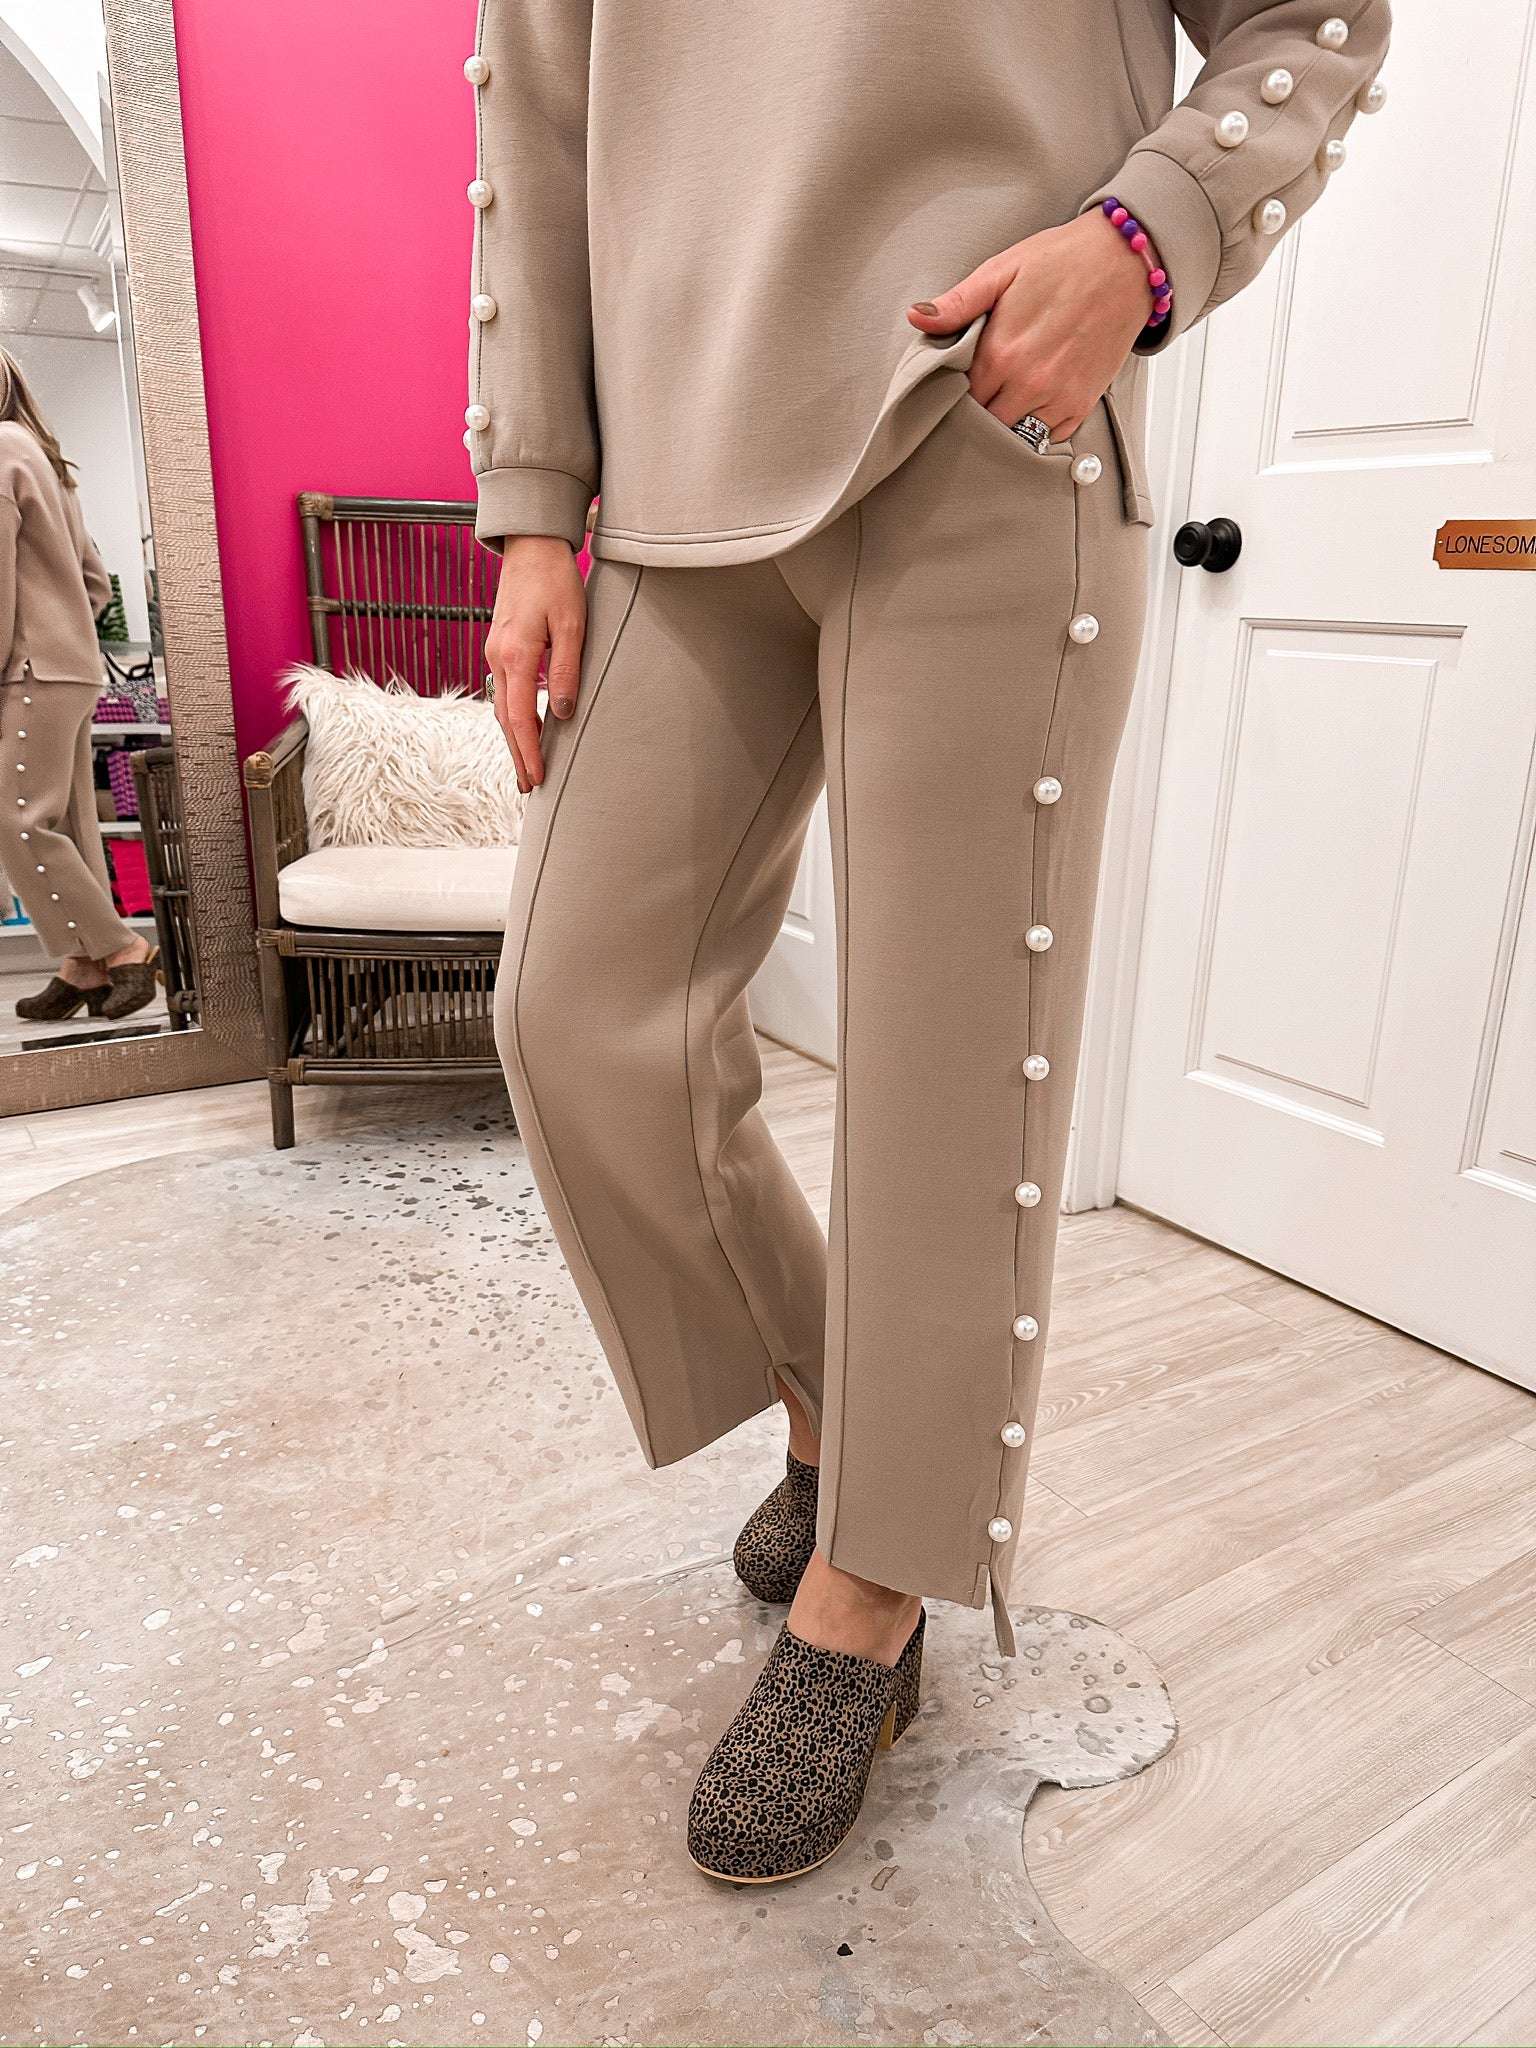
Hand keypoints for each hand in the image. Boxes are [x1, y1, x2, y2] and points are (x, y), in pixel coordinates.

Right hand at [485, 535, 586, 791]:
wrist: (531, 546)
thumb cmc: (556, 580)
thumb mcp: (572, 625)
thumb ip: (566, 670)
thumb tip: (562, 713)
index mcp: (516, 656)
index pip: (520, 718)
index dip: (529, 752)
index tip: (538, 779)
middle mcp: (498, 658)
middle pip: (505, 720)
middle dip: (517, 755)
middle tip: (528, 787)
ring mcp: (495, 652)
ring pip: (501, 707)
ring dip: (513, 739)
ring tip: (525, 765)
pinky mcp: (500, 645)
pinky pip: (503, 690)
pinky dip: (512, 716)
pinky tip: (522, 726)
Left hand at [907, 211, 1152, 439]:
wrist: (1126, 261)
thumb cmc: (1063, 260)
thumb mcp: (1003, 270)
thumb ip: (958, 302)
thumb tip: (917, 318)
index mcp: (1001, 353)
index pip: (959, 397)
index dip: (952, 392)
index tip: (953, 384)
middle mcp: (1028, 383)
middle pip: (984, 422)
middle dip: (976, 413)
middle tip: (977, 396)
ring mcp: (1058, 398)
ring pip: (1015, 435)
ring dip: (1005, 424)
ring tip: (1003, 402)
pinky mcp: (1083, 404)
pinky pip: (1050, 437)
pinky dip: (1038, 428)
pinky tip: (1033, 406)